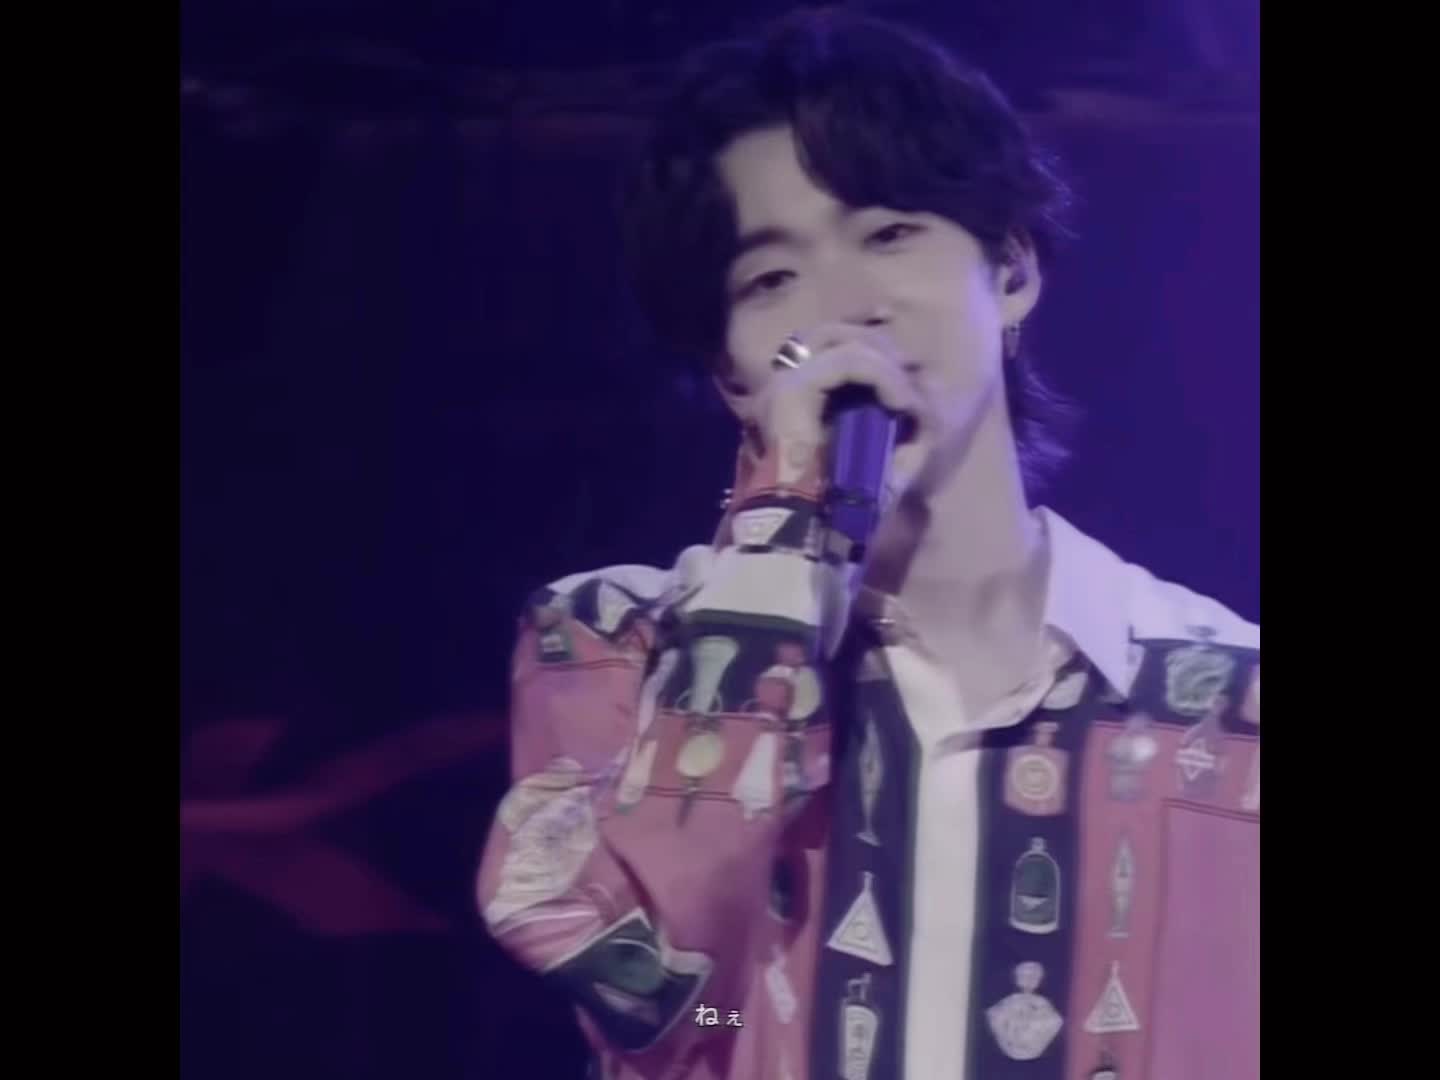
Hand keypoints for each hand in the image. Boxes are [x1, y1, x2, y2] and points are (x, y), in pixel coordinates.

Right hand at [752, 323, 927, 498]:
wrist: (804, 527)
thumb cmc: (836, 504)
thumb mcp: (878, 461)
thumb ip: (901, 431)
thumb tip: (928, 398)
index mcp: (792, 395)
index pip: (825, 343)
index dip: (869, 345)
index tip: (898, 360)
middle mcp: (782, 381)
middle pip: (836, 332)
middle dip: (883, 350)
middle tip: (911, 381)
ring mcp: (784, 382)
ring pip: (848, 344)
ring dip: (888, 369)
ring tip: (907, 401)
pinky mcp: (794, 389)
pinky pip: (850, 365)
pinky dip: (884, 379)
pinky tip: (902, 402)